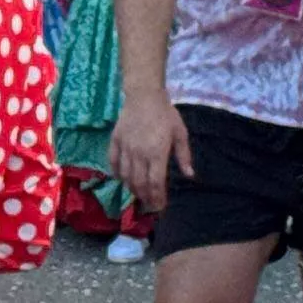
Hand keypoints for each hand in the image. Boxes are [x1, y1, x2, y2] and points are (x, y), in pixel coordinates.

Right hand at [114, 94, 193, 214]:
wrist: (144, 96)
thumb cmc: (166, 114)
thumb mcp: (180, 134)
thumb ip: (184, 156)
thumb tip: (189, 175)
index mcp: (157, 153)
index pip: (156, 183)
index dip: (157, 198)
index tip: (160, 206)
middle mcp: (139, 154)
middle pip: (139, 183)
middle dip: (145, 197)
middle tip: (149, 205)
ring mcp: (125, 148)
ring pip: (125, 175)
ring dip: (131, 188)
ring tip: (137, 194)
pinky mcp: (115, 141)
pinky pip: (113, 162)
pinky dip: (116, 173)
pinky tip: (121, 178)